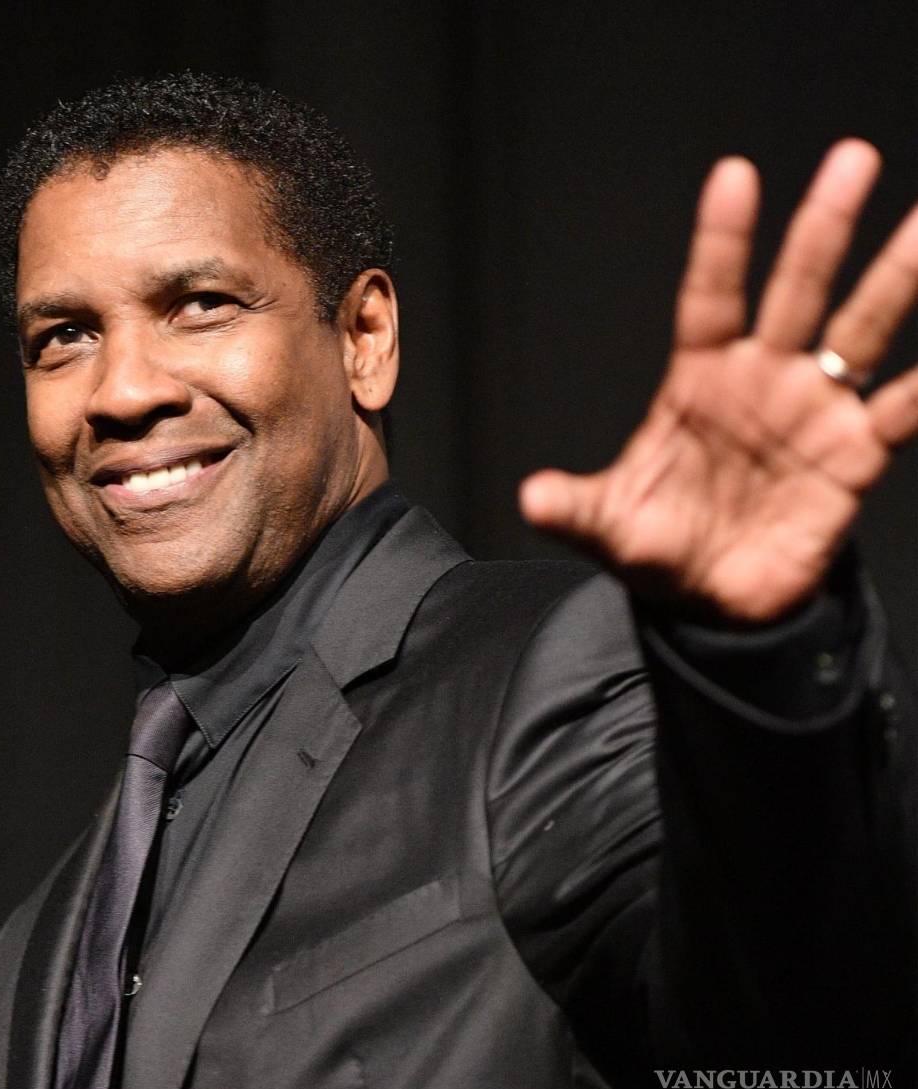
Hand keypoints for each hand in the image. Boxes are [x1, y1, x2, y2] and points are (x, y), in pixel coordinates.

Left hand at [520, 140, 917, 622]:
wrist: (712, 605)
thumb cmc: (657, 550)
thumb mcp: (609, 528)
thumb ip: (577, 509)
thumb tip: (532, 498)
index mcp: (698, 381)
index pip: (709, 297)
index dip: (722, 241)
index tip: (735, 176)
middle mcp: (761, 380)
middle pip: (797, 289)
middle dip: (822, 227)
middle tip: (851, 158)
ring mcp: (813, 410)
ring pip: (861, 328)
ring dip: (896, 276)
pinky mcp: (855, 455)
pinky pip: (905, 409)